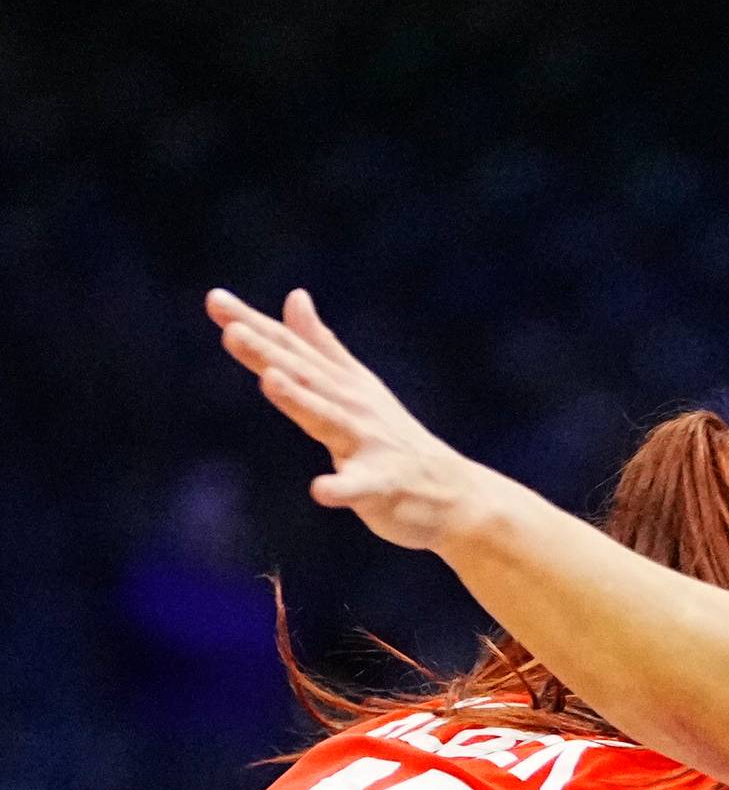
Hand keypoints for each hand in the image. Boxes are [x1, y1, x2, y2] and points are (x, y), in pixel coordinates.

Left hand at [206, 288, 484, 551]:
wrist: (452, 493)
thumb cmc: (395, 440)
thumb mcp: (356, 385)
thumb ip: (320, 344)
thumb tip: (295, 296)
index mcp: (342, 384)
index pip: (292, 350)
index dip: (254, 326)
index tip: (215, 300)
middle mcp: (353, 406)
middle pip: (304, 377)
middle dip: (269, 354)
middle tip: (232, 331)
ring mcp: (369, 444)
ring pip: (328, 419)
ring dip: (301, 400)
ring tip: (270, 380)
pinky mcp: (382, 486)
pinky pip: (360, 488)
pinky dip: (342, 488)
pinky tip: (321, 490)